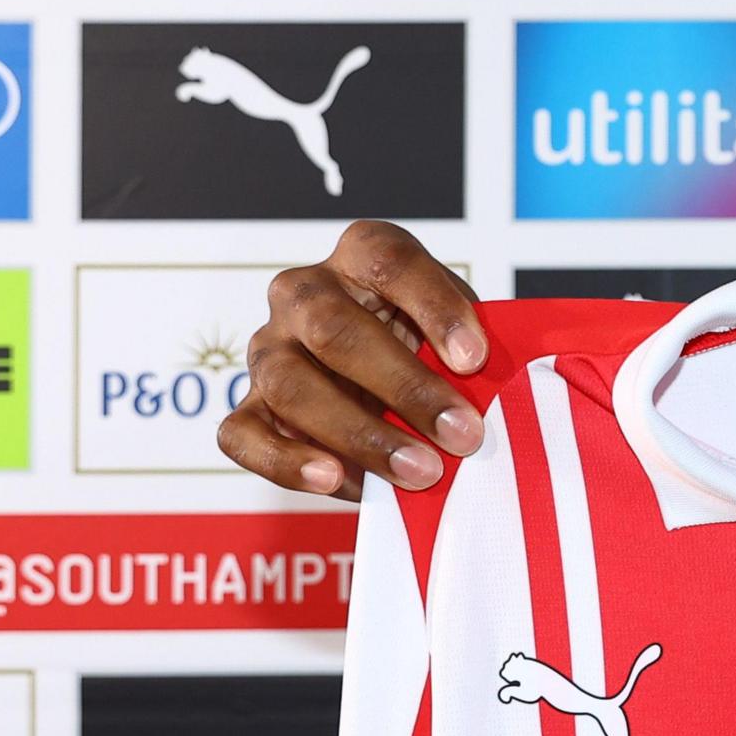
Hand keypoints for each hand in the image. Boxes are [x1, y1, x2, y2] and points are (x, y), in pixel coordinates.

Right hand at [216, 221, 487, 497]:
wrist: (389, 377)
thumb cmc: (432, 343)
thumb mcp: (458, 327)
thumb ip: (470, 347)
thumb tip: (493, 390)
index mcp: (360, 254)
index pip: (390, 262)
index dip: (435, 307)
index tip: (476, 359)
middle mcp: (303, 292)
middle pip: (335, 329)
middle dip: (406, 388)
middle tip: (464, 435)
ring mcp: (268, 349)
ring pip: (291, 385)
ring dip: (360, 434)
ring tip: (420, 472)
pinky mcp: (249, 406)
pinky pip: (243, 435)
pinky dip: (287, 462)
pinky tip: (339, 481)